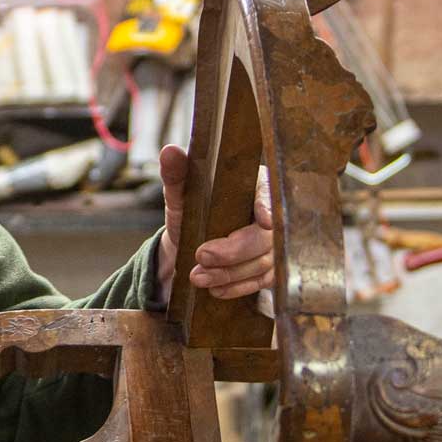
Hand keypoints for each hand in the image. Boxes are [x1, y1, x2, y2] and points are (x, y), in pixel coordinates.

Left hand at [156, 145, 274, 302]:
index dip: (268, 206)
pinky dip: (237, 287)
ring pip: (263, 263)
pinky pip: (261, 282)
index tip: (264, 221)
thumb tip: (170, 152)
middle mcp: (269, 214)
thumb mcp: (180, 193)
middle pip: (265, 236)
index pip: (267, 193)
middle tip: (202, 255)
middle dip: (234, 251)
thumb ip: (177, 174)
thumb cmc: (191, 210)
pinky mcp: (269, 268)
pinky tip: (216, 289)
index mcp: (252, 185)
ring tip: (198, 277)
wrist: (189, 244)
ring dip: (230, 273)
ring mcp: (272, 244)